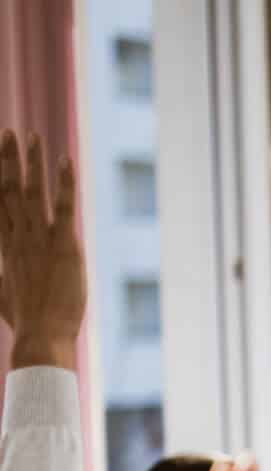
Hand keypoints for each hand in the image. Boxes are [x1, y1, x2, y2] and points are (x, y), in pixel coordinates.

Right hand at [0, 130, 85, 370]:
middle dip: (8, 159)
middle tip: (9, 133)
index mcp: (5, 247)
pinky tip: (65, 160)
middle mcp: (18, 237)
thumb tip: (4, 279)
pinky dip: (64, 183)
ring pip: (32, 191)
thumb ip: (5, 279)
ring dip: (32, 162)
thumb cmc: (26, 324)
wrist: (41, 336)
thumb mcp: (5, 295)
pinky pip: (63, 207)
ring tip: (32, 136)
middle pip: (8, 189)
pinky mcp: (64, 246)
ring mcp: (40, 239)